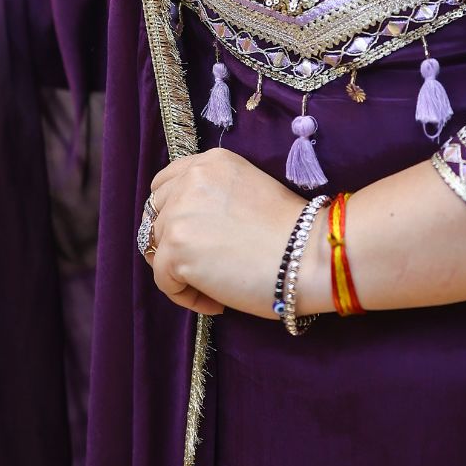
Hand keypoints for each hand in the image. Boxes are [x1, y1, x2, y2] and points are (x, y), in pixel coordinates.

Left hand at [143, 147, 309, 319]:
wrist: (310, 254)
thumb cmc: (293, 231)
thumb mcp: (249, 189)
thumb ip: (215, 196)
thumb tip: (190, 227)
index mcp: (209, 163)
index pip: (164, 184)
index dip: (173, 214)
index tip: (194, 237)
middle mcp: (189, 181)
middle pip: (155, 216)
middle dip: (173, 242)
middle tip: (203, 266)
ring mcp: (179, 214)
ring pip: (157, 250)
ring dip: (181, 272)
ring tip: (217, 287)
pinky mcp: (176, 250)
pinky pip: (164, 282)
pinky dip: (188, 297)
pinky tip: (219, 302)